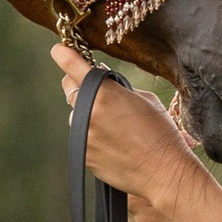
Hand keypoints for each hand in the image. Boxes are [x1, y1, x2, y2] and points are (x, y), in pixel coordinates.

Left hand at [50, 38, 201, 221]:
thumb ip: (117, 88)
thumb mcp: (144, 99)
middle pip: (70, 90)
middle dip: (79, 86)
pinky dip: (92, 137)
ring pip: (76, 116)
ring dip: (87, 115)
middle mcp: (89, 113)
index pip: (74, 67)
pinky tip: (115, 144)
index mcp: (105, 93)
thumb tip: (102, 82)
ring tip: (115, 128)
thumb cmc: (161, 133)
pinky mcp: (84, 155)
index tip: (58, 50)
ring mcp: (83, 136)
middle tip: (97, 93)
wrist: (164, 172)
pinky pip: (82, 138)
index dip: (64, 55)